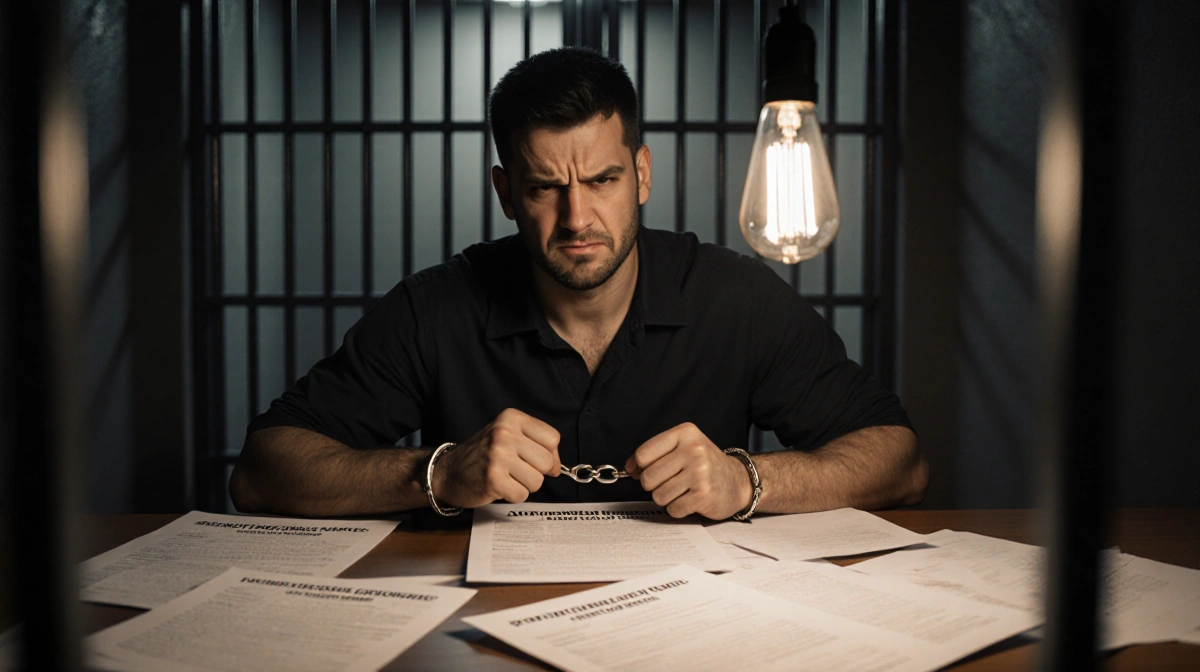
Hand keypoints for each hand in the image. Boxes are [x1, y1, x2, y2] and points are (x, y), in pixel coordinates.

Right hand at [431, 408, 560, 507]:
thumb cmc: (483, 455)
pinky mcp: (493, 478)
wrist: (447, 472)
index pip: (552, 438)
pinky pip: (522, 495)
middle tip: (515, 470)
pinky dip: (512, 495)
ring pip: (537, 481)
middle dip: (535, 472)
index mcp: (511, 418)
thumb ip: (536, 445)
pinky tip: (498, 486)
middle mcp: (504, 433)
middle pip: (546, 461)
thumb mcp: (508, 437)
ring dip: (524, 485)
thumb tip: (557, 467)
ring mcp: (498, 455)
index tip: (533, 459)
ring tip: (506, 477)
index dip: (549, 454)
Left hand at [624, 422, 752, 519]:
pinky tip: (690, 500)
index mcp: (685, 433)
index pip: (643, 454)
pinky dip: (678, 509)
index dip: (638, 467)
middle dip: (653, 485)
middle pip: (648, 477)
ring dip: (666, 498)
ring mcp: (700, 472)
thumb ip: (655, 454)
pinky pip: (673, 509)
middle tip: (669, 482)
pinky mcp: (704, 495)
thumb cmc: (706, 465)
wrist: (738, 481)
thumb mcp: (683, 447)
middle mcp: (693, 450)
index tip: (641, 471)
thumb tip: (629, 467)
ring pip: (659, 495)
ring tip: (682, 490)